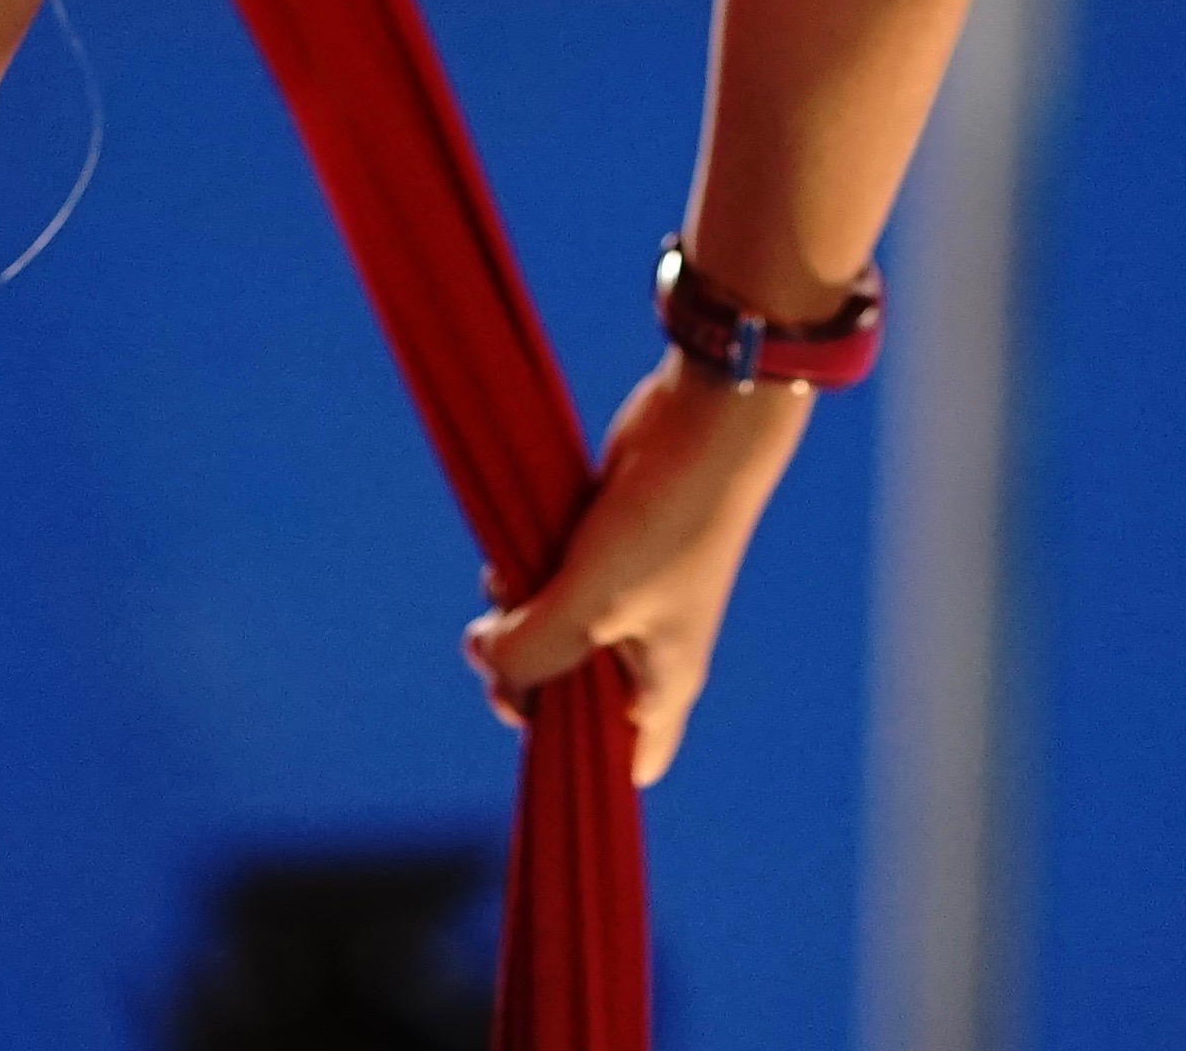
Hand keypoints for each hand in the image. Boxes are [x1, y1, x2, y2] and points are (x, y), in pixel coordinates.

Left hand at [463, 360, 811, 784]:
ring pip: (550, 638)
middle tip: (492, 638)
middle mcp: (645, 653)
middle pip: (565, 698)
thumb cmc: (665, 525)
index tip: (525, 714)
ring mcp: (625, 603)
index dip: (570, 757)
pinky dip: (523, 579)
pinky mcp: (605, 556)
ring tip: (503, 582)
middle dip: (519, 672)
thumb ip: (530, 651)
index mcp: (661, 686)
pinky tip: (506, 558)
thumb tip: (484, 658)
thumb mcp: (588, 605)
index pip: (625, 764)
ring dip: (515, 618)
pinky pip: (551, 589)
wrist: (701, 422)